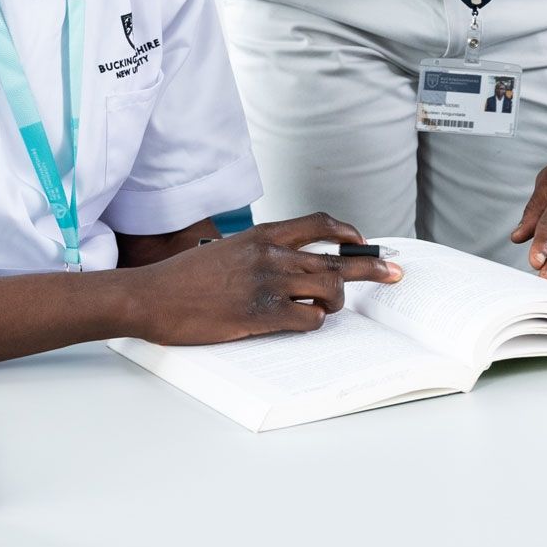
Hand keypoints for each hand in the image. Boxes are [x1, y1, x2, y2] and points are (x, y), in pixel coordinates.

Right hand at [129, 213, 399, 344]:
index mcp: (261, 236)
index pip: (319, 224)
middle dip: (372, 266)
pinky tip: (302, 323)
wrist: (151, 296)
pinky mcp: (261, 316)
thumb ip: (259, 252)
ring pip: (330, 289)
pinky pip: (309, 320)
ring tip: (327, 308)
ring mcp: (268, 285)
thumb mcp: (225, 249)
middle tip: (395, 272)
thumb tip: (288, 264)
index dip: (348, 232)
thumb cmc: (183, 277)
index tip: (363, 240)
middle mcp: (271, 255)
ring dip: (336, 302)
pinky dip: (314, 323)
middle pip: (337, 259)